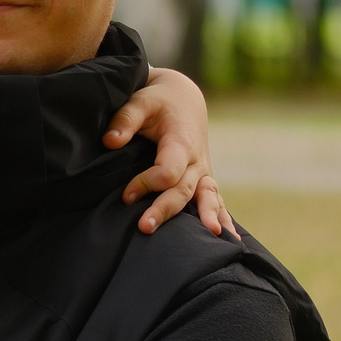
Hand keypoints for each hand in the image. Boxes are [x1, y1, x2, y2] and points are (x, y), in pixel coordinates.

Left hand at [107, 67, 237, 238]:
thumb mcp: (141, 101)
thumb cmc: (158, 101)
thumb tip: (110, 141)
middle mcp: (196, 159)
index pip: (168, 170)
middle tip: (144, 227)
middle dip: (165, 209)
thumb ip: (126, 119)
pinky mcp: (204, 179)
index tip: (126, 195)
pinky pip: (217, 201)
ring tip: (211, 237)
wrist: (183, 99)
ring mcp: (203, 171)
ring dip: (208, 217)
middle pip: (184, 189)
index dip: (147, 183)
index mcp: (181, 141)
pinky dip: (224, 219)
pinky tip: (230, 240)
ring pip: (207, 197)